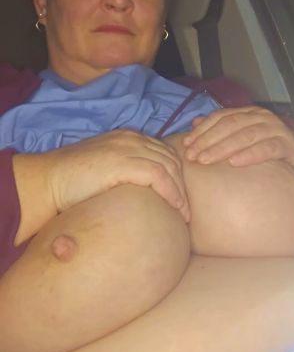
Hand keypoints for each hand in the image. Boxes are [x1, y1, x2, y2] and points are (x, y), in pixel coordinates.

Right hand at [48, 129, 189, 220]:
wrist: (49, 180)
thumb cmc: (72, 182)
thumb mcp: (104, 169)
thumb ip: (124, 172)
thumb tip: (142, 192)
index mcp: (127, 137)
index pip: (163, 150)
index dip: (176, 173)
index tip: (181, 195)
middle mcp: (130, 138)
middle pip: (171, 157)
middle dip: (183, 183)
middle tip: (186, 208)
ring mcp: (127, 148)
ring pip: (169, 166)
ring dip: (180, 191)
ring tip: (184, 214)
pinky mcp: (123, 162)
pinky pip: (158, 175)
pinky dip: (171, 192)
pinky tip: (175, 208)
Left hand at [183, 106, 293, 208]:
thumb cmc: (268, 148)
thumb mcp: (244, 137)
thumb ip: (222, 129)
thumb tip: (195, 123)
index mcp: (248, 113)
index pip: (220, 117)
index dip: (202, 130)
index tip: (186, 145)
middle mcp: (261, 117)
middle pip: (229, 126)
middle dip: (208, 140)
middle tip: (192, 156)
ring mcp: (275, 128)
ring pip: (244, 136)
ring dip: (223, 148)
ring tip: (206, 160)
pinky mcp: (287, 143)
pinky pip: (266, 148)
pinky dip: (249, 155)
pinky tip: (234, 163)